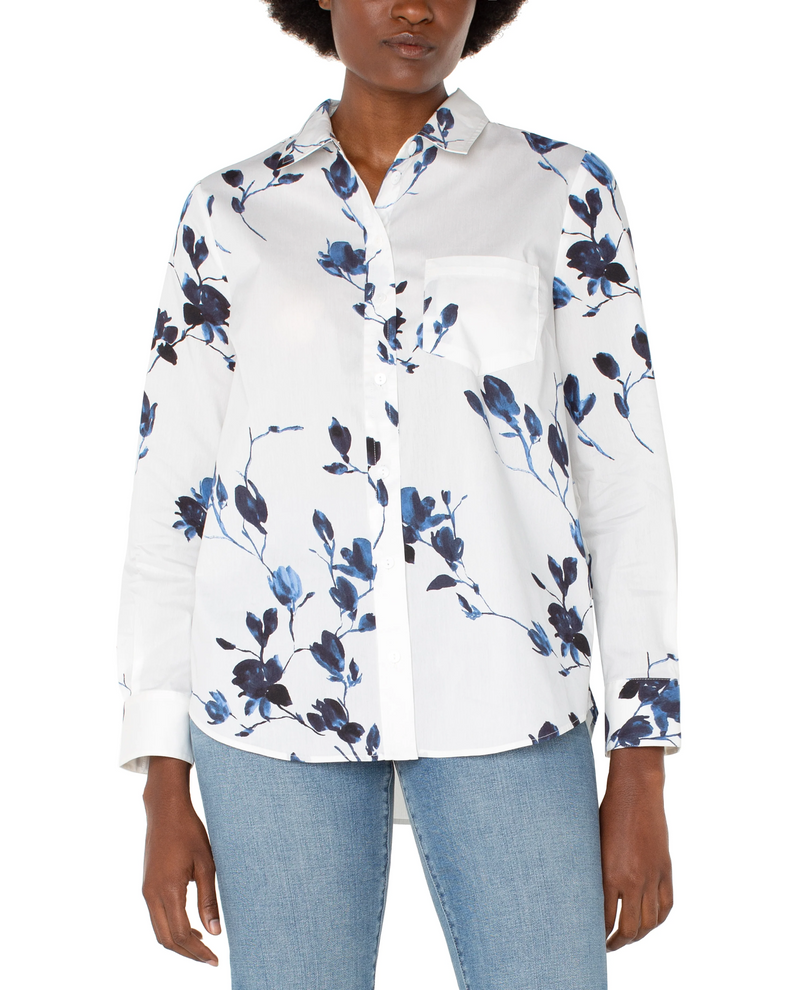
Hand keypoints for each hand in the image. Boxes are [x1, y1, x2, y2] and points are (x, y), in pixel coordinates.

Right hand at [141, 757, 221, 965]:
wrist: (165, 811)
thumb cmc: (190, 832)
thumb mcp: (207, 864)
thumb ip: (209, 899)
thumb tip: (216, 931)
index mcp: (168, 890)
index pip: (180, 934)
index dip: (197, 952)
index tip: (215, 960)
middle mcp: (152, 894)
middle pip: (166, 939)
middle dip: (188, 953)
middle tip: (210, 958)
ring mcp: (147, 891)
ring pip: (160, 931)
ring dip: (179, 943)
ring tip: (203, 945)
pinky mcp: (147, 886)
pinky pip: (157, 918)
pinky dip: (171, 929)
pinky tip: (190, 926)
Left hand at [599, 747, 672, 951]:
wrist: (636, 793)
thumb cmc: (607, 814)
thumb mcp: (593, 843)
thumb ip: (594, 872)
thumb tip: (587, 896)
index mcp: (609, 874)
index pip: (605, 919)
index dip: (599, 934)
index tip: (592, 940)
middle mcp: (632, 880)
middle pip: (629, 928)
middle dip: (618, 943)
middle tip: (609, 946)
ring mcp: (652, 876)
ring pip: (649, 922)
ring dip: (638, 935)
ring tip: (628, 938)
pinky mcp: (665, 870)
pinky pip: (666, 905)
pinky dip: (658, 919)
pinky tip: (649, 923)